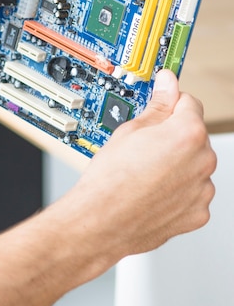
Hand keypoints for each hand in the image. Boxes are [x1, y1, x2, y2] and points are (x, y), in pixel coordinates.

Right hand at [60, 70, 215, 260]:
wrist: (102, 220)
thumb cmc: (110, 179)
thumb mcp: (128, 131)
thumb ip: (157, 106)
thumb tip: (167, 85)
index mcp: (188, 133)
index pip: (189, 103)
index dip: (170, 101)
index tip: (162, 101)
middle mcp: (203, 160)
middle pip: (193, 136)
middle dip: (172, 136)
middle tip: (143, 145)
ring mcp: (202, 189)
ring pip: (193, 165)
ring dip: (176, 164)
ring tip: (144, 172)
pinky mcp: (198, 213)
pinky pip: (191, 193)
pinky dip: (177, 191)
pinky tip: (151, 190)